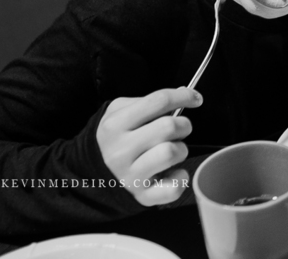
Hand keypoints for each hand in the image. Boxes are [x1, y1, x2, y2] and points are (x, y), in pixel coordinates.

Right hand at [97, 87, 199, 205]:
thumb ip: (150, 101)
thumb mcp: (120, 112)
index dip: (184, 96)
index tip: (195, 99)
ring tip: (171, 150)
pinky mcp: (142, 196)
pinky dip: (180, 178)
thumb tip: (184, 92)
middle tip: (178, 130)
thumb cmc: (115, 138)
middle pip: (169, 126)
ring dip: (181, 149)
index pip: (158, 101)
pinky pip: (174, 187)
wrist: (91, 174)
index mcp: (115, 125)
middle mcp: (120, 151)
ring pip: (172, 152)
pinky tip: (172, 172)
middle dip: (183, 125)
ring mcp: (130, 176)